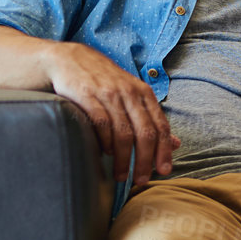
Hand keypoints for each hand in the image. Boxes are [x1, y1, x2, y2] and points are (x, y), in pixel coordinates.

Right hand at [40, 41, 175, 183]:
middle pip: (145, 133)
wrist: (66, 59)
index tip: (163, 171)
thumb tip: (175, 144)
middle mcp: (128, 92)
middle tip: (141, 180)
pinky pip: (101, 124)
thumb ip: (150, 118)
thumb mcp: (129, 95)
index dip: (164, 151)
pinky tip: (105, 154)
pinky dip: (105, 142)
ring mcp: (108, 93)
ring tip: (121, 175)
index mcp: (143, 92)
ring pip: (123, 133)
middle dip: (145, 161)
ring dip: (123, 159)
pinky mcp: (86, 95)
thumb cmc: (101, 81)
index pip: (160, 126)